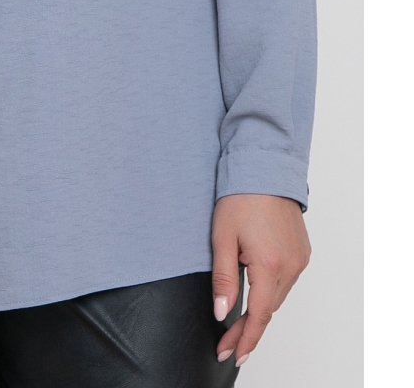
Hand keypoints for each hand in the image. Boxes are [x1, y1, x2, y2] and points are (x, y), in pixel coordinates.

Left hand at [211, 193, 309, 367]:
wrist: (264, 169)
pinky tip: (257, 296)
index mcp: (270, 264)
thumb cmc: (240, 198)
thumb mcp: (222, 237)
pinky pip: (286, 281)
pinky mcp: (302, 252)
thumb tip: (221, 312)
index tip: (233, 356)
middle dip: (247, 330)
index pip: (259, 315)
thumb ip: (223, 278)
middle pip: (269, 309)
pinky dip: (270, 292)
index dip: (245, 339)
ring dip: (260, 311)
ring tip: (237, 325)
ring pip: (278, 297)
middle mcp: (291, 266)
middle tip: (226, 344)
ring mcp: (300, 259)